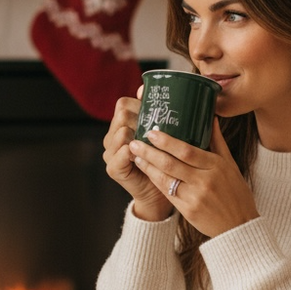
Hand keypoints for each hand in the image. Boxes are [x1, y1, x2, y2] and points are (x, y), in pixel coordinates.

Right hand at [103, 93, 172, 221]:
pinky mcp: (113, 168)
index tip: (158, 109)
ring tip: (152, 138)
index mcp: (125, 125)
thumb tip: (179, 96)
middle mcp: (114, 136)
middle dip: (140, 117)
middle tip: (158, 124)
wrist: (161, 193)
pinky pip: (119, 155)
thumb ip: (170, 118)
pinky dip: (130, 152)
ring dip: (137, 132)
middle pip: (121, 114)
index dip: (139, 103)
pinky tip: (140, 152)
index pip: (124, 104)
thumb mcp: (169, 137)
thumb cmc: (169, 162)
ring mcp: (111, 152)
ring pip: (120, 132)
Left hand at [128, 118, 258, 236]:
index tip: (152, 133)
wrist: (239, 225)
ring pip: (166, 179)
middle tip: (135, 142)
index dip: (167, 142)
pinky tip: (147, 172)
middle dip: (150, 152)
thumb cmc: (236, 192)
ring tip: (136, 155)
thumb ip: (218, 142)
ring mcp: (195, 197)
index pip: (187, 150)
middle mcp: (205, 181)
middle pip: (171, 163)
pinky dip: (156, 181)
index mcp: (217, 166)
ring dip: (148, 166)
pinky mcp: (188, 210)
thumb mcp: (231, 165)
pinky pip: (167, 193)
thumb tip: (210, 118)